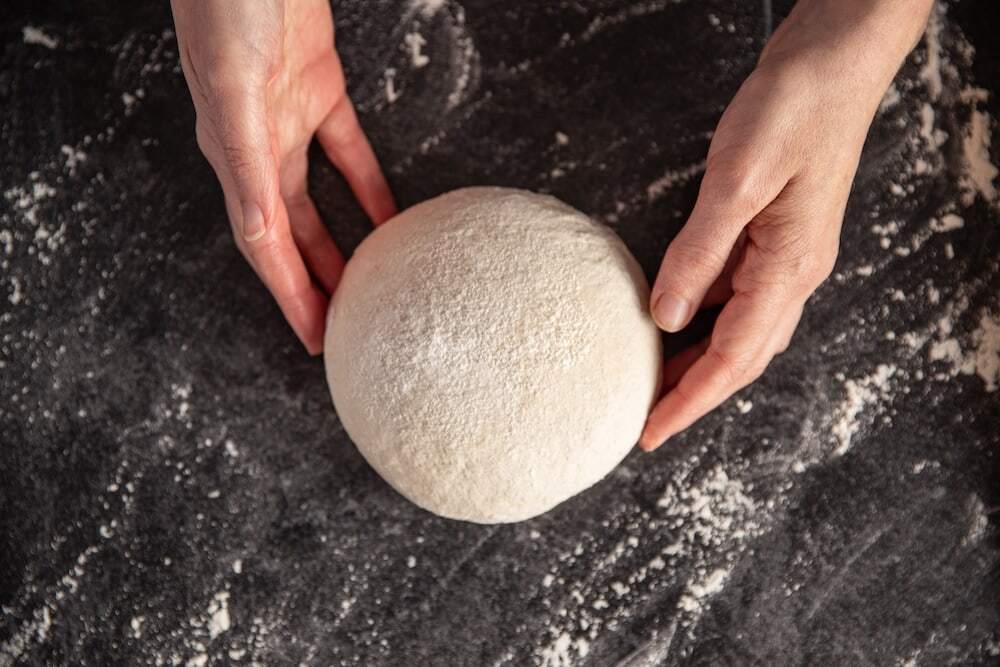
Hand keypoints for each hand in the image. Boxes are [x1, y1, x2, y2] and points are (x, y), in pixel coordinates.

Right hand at [171, 0, 395, 353]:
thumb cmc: (226, 10)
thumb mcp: (234, 92)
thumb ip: (245, 162)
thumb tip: (262, 234)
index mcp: (234, 157)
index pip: (266, 246)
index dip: (290, 295)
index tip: (316, 337)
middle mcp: (258, 146)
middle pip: (291, 236)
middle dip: (314, 285)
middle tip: (343, 328)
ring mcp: (288, 117)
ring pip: (317, 201)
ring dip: (339, 244)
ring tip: (365, 284)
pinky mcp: (318, 86)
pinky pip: (348, 151)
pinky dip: (369, 185)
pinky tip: (389, 212)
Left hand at [639, 0, 931, 449]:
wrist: (835, 60)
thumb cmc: (794, 108)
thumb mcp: (736, 180)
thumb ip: (699, 253)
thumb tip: (664, 316)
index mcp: (788, 269)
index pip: (732, 359)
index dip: (688, 402)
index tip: (649, 434)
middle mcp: (794, 274)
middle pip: (740, 358)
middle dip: (693, 395)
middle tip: (645, 422)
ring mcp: (788, 257)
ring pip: (741, 333)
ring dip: (700, 364)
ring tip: (655, 384)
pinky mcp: (776, 236)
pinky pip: (739, 300)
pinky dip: (707, 324)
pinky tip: (679, 324)